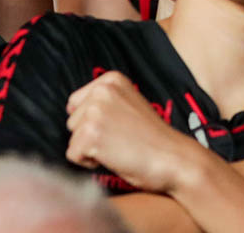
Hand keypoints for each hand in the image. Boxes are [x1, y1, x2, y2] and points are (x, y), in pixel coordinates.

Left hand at [66, 71, 199, 192]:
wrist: (173, 158)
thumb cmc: (152, 138)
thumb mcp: (129, 104)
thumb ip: (105, 101)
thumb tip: (70, 108)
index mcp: (111, 79)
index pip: (76, 102)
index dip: (92, 121)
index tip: (118, 126)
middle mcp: (101, 90)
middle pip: (72, 121)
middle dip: (90, 135)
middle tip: (119, 139)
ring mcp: (95, 111)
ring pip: (72, 138)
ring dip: (90, 149)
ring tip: (118, 147)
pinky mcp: (91, 134)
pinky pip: (73, 155)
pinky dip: (89, 163)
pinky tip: (113, 157)